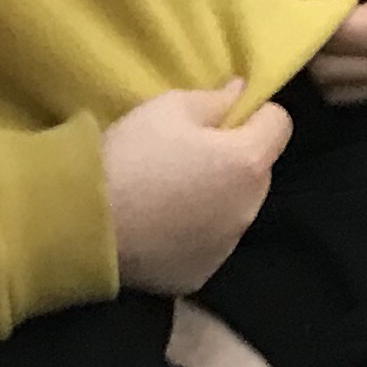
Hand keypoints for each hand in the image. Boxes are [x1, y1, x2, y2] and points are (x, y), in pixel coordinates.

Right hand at [101, 81, 288, 293]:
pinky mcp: (202, 273)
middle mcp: (249, 208)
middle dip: (235, 158)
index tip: (223, 117)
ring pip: (236, 208)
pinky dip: (196, 232)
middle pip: (258, 170)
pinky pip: (210, 242)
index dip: (255, 114)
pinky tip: (161, 224)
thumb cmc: (132, 156)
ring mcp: (227, 246)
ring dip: (218, 197)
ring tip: (171, 192)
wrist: (87, 224)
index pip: (279, 124)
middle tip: (191, 154)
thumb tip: (241, 92)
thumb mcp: (169, 108)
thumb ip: (215, 99)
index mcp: (248, 162)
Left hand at [290, 0, 366, 103]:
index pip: (327, 40)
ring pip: (334, 89)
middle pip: (326, 71)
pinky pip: (352, 91)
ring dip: (320, 61)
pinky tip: (339, 41)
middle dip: (308, 42)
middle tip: (303, 9)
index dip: (302, 20)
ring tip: (322, 24)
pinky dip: (337, 72)